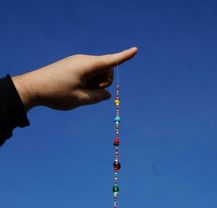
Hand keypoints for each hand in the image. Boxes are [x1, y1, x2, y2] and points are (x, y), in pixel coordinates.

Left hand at [12, 47, 137, 111]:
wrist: (32, 87)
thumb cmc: (56, 94)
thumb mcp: (80, 99)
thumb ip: (98, 97)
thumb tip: (107, 94)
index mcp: (87, 65)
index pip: (110, 60)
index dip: (124, 57)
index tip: (136, 50)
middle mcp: (83, 60)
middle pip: (105, 69)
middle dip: (104, 82)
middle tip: (90, 94)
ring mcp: (77, 63)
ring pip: (96, 73)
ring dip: (95, 84)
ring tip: (80, 93)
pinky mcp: (71, 67)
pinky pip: (87, 73)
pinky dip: (87, 82)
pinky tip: (75, 90)